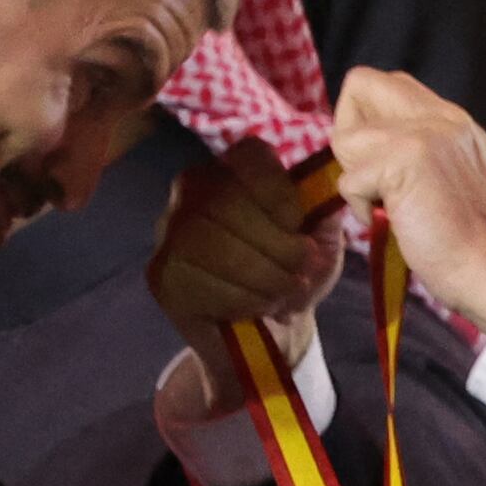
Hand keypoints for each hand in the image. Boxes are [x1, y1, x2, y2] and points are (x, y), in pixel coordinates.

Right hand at [146, 134, 345, 398]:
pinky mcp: (161, 273)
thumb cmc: (295, 275)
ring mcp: (169, 229)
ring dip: (262, 277)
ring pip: (210, 241)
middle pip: (228, 200)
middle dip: (278, 247)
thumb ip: (323, 215)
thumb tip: (324, 193)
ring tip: (282, 294)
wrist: (272, 331)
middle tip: (300, 275)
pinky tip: (255, 307)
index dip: (283, 197)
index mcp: (235, 168)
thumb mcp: (321, 243)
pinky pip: (198, 279)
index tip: (302, 234)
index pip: (251, 155)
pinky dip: (240, 299)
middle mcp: (192, 187)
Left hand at [328, 67, 485, 338]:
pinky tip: (399, 224)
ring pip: (345, 137)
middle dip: (349, 131)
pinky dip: (363, 211)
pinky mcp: (406, 159)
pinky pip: (348, 180)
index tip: (386, 165)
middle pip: (361, 83)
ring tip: (394, 206)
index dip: (369, 120)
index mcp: (453, 120)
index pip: (388, 84)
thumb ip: (417, 149)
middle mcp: (441, 116)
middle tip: (377, 177)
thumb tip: (363, 145)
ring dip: (358, 180)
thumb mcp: (449, 176)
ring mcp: (424, 134)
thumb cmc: (471, 243)